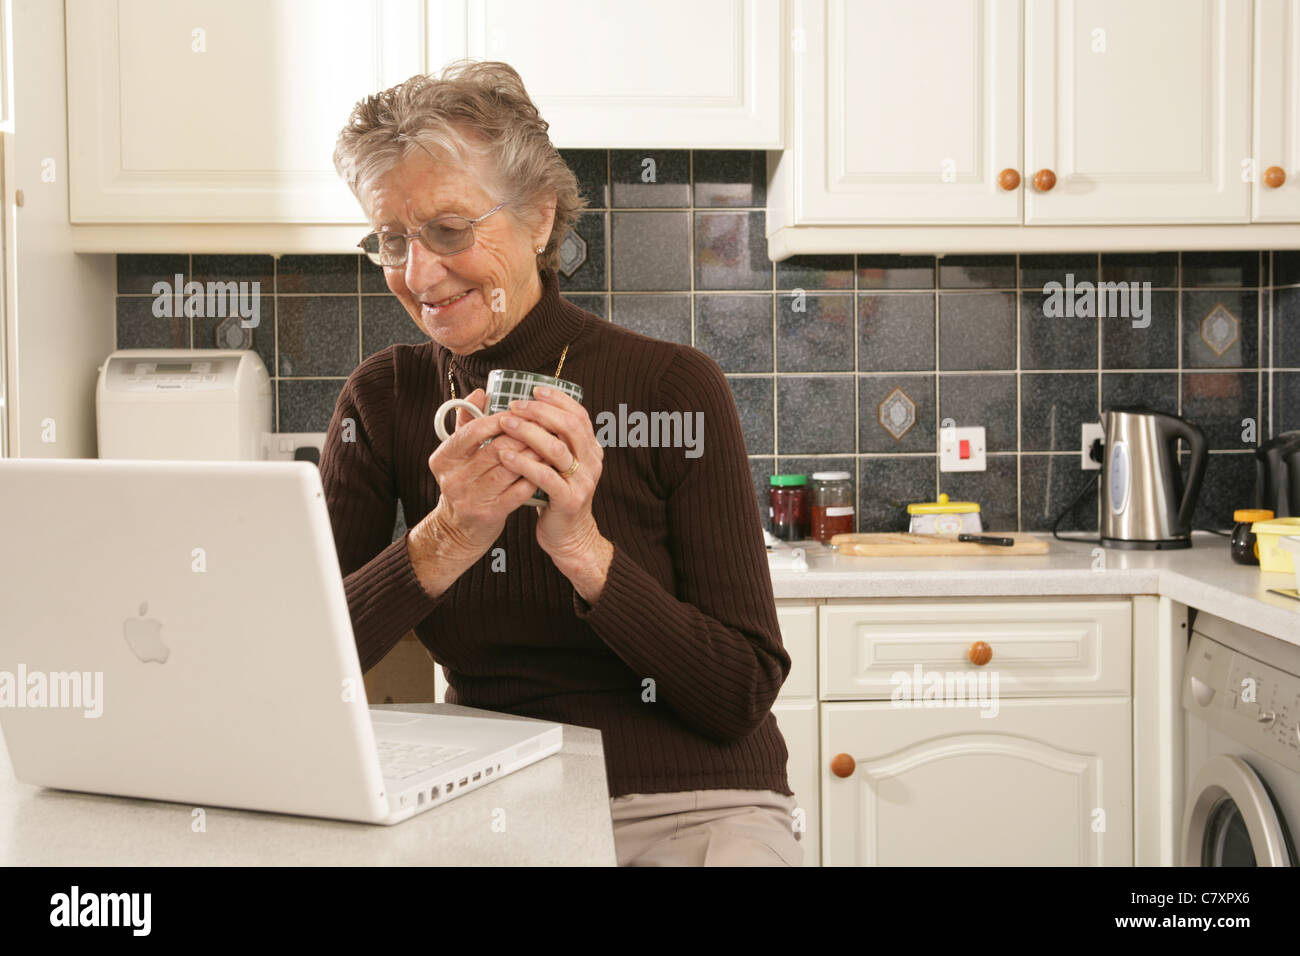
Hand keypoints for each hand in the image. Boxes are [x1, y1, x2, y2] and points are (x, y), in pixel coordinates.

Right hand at [422, 388, 546, 560]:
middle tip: (544, 425)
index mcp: (443, 458)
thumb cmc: (465, 483)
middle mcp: (453, 478)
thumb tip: (480, 392)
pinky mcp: (489, 514)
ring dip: (533, 454)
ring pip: (509, 469)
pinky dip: (534, 477)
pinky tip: (546, 469)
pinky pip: (518, 491)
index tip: (519, 412)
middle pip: (496, 448)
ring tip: (549, 443)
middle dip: (523, 435)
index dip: (500, 419)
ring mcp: (470, 498)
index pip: (474, 430)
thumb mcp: (457, 455)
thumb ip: (467, 423)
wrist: (459, 529)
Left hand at [496, 385, 605, 563]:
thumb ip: (551, 439)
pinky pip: (545, 477)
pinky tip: (505, 455)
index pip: (579, 415)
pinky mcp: (568, 500)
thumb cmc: (557, 495)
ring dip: (528, 433)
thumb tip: (527, 409)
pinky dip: (524, 463)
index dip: (558, 400)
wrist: (569, 536)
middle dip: (540, 412)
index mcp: (590, 449)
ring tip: (505, 424)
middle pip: (569, 426)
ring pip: (557, 449)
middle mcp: (591, 462)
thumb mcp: (559, 464)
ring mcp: (582, 481)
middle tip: (515, 406)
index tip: (534, 390)